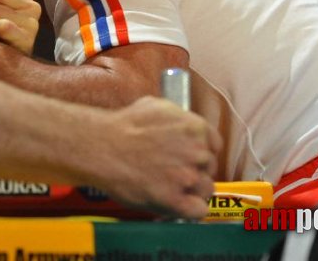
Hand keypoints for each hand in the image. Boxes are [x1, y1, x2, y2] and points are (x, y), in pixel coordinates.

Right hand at [96, 97, 220, 218]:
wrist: (102, 146)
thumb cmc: (123, 125)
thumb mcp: (156, 106)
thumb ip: (179, 117)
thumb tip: (184, 125)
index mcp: (196, 128)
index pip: (215, 145)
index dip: (202, 152)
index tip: (190, 158)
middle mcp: (197, 152)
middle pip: (209, 168)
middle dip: (195, 170)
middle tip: (174, 172)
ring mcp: (188, 178)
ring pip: (206, 190)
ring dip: (192, 190)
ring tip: (172, 188)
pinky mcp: (176, 200)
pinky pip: (199, 211)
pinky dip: (190, 210)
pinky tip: (176, 204)